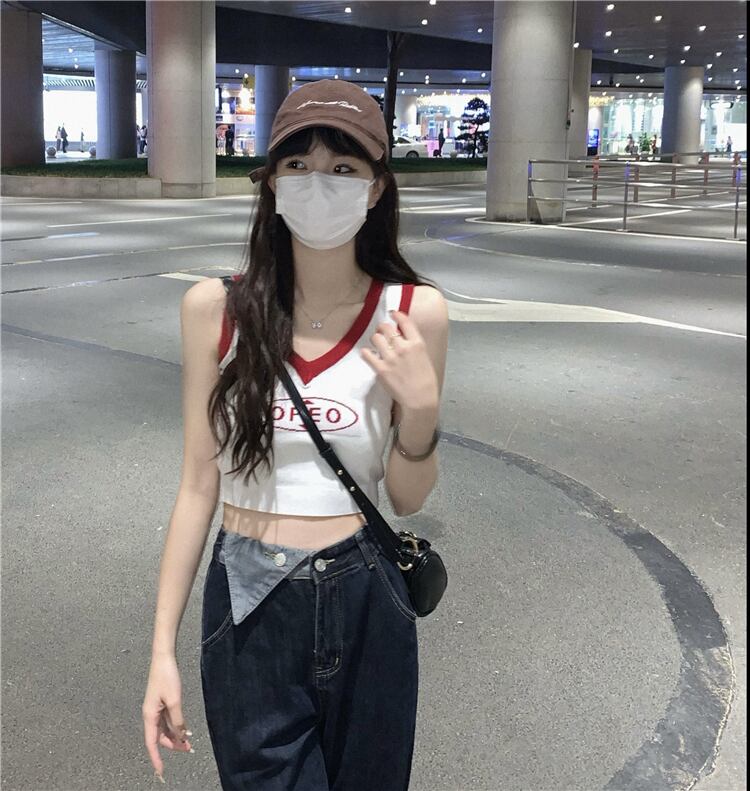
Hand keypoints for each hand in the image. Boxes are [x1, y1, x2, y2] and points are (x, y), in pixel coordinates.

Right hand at [142, 655, 192, 781]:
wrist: (164, 658)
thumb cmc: (167, 677)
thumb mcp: (174, 700)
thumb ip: (177, 720)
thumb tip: (181, 735)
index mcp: (149, 715)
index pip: (151, 743)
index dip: (156, 758)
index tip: (161, 772)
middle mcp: (150, 714)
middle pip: (160, 737)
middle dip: (172, 745)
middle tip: (189, 749)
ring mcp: (156, 709)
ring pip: (164, 729)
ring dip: (176, 736)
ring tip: (189, 742)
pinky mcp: (162, 703)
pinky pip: (167, 720)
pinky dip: (176, 726)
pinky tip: (185, 729)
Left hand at [361, 309, 438, 411]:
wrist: (420, 399)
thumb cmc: (426, 381)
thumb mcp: (425, 357)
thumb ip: (413, 345)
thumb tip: (402, 336)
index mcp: (417, 343)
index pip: (405, 321)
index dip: (396, 315)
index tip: (392, 314)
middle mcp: (403, 347)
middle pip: (386, 327)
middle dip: (382, 328)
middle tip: (382, 332)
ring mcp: (391, 358)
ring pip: (375, 338)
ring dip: (375, 339)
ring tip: (377, 344)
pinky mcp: (380, 369)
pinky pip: (367, 354)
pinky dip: (366, 353)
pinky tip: (369, 355)